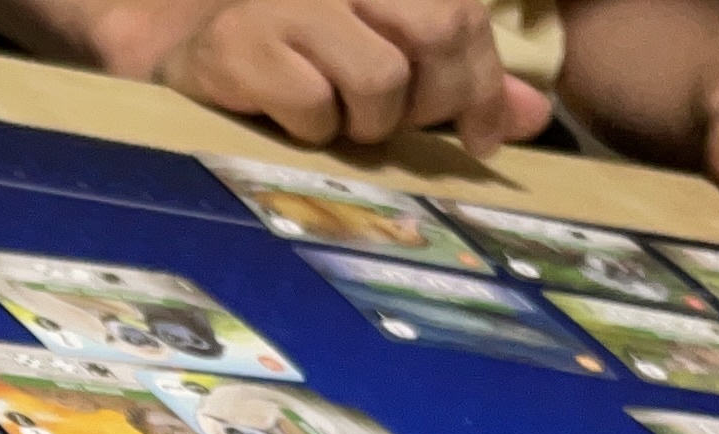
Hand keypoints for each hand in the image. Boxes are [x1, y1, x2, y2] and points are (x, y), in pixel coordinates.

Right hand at [135, 0, 553, 153]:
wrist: (186, 45)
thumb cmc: (301, 53)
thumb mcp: (388, 52)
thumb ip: (459, 78)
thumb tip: (532, 117)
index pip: (464, 15)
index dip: (486, 83)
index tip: (482, 136)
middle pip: (439, 30)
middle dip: (434, 101)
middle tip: (404, 126)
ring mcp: (290, 2)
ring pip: (381, 78)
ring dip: (369, 123)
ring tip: (342, 122)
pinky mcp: (242, 44)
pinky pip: (313, 107)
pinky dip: (312, 132)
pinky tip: (293, 123)